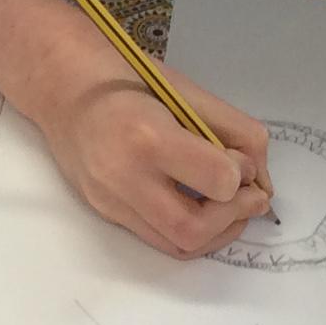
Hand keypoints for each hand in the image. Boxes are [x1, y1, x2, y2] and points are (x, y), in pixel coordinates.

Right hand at [39, 61, 270, 258]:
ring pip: (177, 245)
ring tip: (230, 206)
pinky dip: (191, 231)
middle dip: (234, 217)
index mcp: (148, 137)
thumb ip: (233, 130)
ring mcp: (110, 201)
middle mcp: (124, 178)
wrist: (64, 89)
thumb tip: (261, 178)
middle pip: (193, 230)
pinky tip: (201, 208)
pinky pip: (158, 239)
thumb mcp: (188, 92)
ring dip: (217, 232)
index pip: (217, 180)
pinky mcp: (106, 213)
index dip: (242, 175)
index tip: (242, 161)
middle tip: (249, 197)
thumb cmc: (129, 78)